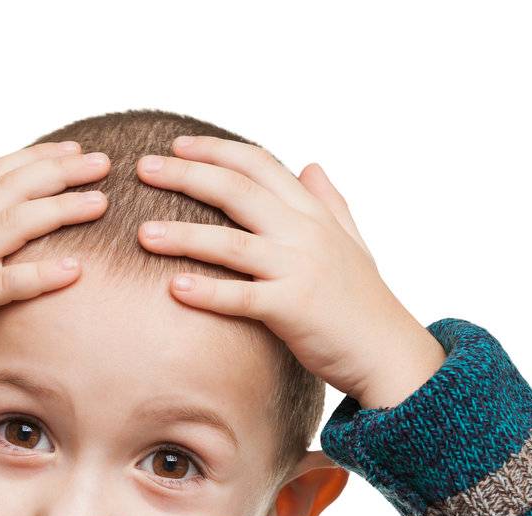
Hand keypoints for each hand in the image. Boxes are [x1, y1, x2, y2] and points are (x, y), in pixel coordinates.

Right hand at [0, 141, 110, 436]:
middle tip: (102, 162)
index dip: (38, 156)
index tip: (75, 148)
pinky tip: (76, 269)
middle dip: (61, 170)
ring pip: (15, 222)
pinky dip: (44, 273)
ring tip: (100, 202)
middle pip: (13, 187)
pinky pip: (10, 281)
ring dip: (62, 208)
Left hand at [132, 136, 444, 407]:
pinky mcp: (294, 309)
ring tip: (143, 234)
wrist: (388, 352)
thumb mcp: (351, 241)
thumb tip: (311, 164)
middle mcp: (305, 233)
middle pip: (238, 191)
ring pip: (232, 244)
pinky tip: (174, 289)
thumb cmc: (364, 301)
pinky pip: (243, 298)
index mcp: (313, 213)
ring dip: (184, 236)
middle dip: (187, 175)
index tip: (177, 146)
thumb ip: (330, 201)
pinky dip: (208, 293)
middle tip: (143, 168)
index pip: (260, 165)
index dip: (216, 151)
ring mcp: (300, 269)